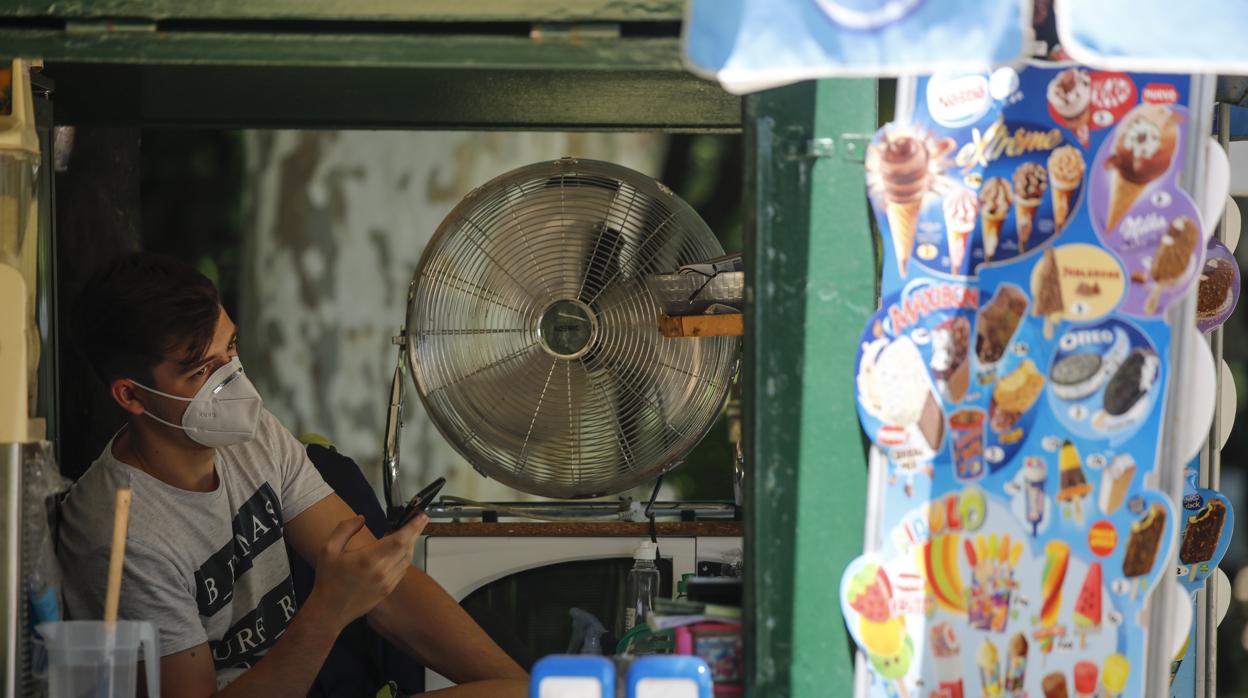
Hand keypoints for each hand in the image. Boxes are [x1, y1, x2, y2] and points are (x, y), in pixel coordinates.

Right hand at [307, 513, 426, 629]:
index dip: (413, 527)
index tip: (421, 516)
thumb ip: (345, 529)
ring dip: (411, 544)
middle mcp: (382, 571)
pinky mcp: (388, 590)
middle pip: (407, 547)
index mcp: (369, 559)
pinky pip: (402, 570)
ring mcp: (387, 582)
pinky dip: (406, 558)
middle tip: (421, 519)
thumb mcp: (328, 549)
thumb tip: (362, 518)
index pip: (399, 540)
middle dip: (416, 531)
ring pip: (407, 559)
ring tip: (411, 532)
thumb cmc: (328, 579)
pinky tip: (402, 550)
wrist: (329, 611)